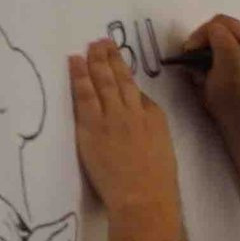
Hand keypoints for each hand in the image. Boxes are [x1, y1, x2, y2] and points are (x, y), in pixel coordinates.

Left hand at [66, 41, 181, 216]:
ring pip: (103, 81)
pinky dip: (79, 75)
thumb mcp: (164, 151)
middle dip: (112, 58)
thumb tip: (141, 119)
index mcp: (156, 119)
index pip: (140, 96)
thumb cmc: (158, 184)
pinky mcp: (92, 125)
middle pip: (122, 79)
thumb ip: (152, 132)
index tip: (121, 71)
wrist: (144, 198)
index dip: (128, 81)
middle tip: (104, 42)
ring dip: (96, 60)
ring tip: (91, 45)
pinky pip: (84, 94)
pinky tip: (75, 61)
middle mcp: (135, 112)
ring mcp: (113, 117)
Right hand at [180, 15, 239, 121]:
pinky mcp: (227, 57)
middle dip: (200, 44)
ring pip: (207, 38)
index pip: (222, 22)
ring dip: (198, 53)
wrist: (235, 119)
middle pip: (214, 28)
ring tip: (200, 71)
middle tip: (194, 62)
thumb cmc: (234, 97)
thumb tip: (213, 27)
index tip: (193, 52)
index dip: (203, 34)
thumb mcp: (230, 69)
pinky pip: (206, 49)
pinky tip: (202, 74)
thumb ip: (224, 44)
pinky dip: (199, 59)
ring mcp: (238, 49)